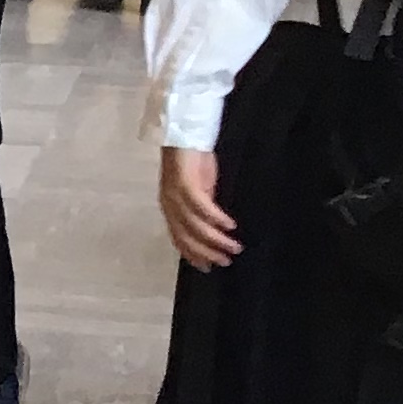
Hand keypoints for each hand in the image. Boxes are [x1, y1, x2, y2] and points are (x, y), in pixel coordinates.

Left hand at [160, 148, 239, 269]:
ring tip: (234, 246)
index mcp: (170, 209)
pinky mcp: (185, 184)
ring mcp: (175, 195)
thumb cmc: (194, 163)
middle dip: (207, 252)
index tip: (208, 268)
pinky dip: (215, 218)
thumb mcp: (198, 191)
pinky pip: (201, 206)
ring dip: (215, 239)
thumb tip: (216, 229)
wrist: (187, 135)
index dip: (193, 255)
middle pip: (186, 237)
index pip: (179, 239)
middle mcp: (169, 205)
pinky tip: (230, 225)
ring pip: (194, 226)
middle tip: (226, 261)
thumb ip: (201, 209)